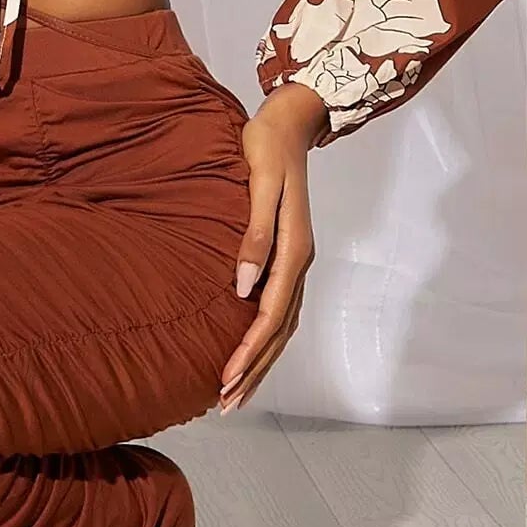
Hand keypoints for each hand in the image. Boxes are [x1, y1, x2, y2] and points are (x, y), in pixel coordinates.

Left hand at [218, 84, 325, 412]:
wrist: (288, 123)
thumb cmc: (266, 148)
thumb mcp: (259, 184)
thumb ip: (253, 235)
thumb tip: (241, 287)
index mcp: (295, 250)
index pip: (271, 314)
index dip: (250, 351)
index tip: (226, 379)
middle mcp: (300, 261)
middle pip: (280, 330)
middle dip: (255, 370)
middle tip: (225, 404)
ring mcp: (296, 261)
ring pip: (282, 325)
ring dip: (261, 361)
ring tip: (235, 392)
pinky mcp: (287, 256)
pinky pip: (279, 308)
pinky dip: (265, 337)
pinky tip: (248, 349)